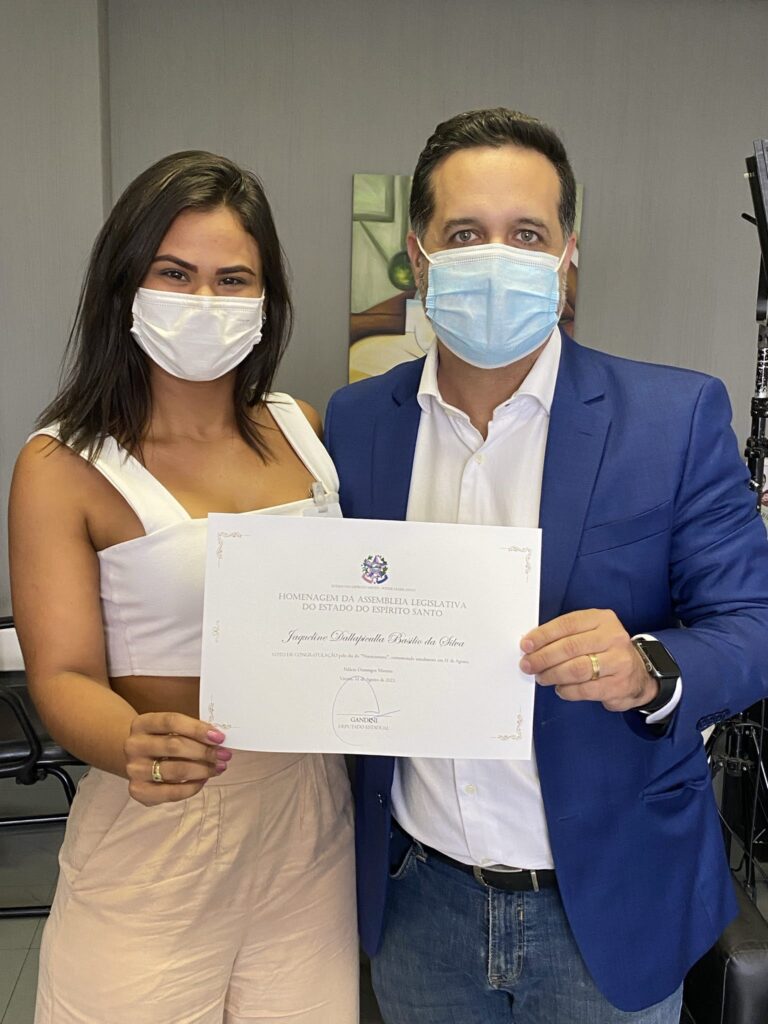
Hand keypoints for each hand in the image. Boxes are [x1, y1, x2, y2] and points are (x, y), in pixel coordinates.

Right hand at [123, 712, 230, 805]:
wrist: (135, 759)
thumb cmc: (161, 741)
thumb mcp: (169, 729)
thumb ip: (190, 731)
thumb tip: (218, 740)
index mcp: (142, 724)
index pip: (172, 722)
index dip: (198, 729)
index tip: (219, 737)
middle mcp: (134, 745)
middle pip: (174, 746)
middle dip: (204, 752)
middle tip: (224, 755)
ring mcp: (134, 770)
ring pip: (175, 770)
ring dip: (203, 769)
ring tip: (218, 767)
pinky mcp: (138, 791)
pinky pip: (172, 792)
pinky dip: (192, 786)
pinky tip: (203, 780)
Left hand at [519, 609, 657, 711]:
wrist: (638, 675)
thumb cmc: (605, 651)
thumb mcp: (591, 633)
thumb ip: (566, 635)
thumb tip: (532, 646)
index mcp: (602, 619)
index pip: (567, 624)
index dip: (543, 635)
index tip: (526, 645)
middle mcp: (613, 638)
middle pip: (570, 647)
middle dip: (543, 657)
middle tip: (528, 665)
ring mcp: (619, 662)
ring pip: (577, 669)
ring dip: (553, 675)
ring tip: (542, 677)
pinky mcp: (619, 685)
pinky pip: (585, 689)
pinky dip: (567, 690)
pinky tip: (560, 689)